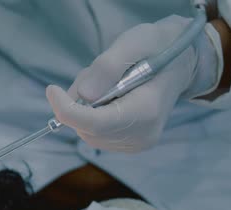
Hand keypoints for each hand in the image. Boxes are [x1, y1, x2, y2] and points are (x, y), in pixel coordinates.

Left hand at [47, 15, 219, 151]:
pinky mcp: (126, 145)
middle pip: (87, 128)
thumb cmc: (157, 48)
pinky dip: (91, 114)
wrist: (178, 65)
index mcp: (147, 111)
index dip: (68, 109)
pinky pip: (92, 133)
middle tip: (95, 76)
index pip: (97, 123)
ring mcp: (134, 144)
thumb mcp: (135, 42)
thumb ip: (108, 66)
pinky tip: (109, 98)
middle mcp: (141, 136)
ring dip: (84, 107)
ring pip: (85, 131)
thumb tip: (83, 96)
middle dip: (78, 103)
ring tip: (107, 85)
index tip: (52, 90)